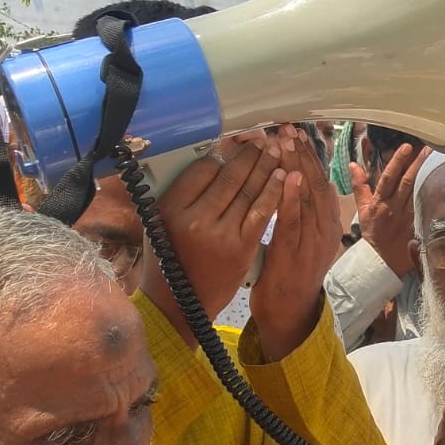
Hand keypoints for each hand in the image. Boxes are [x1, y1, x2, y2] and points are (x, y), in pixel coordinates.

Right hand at [141, 130, 287, 343]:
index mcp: (171, 209)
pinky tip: (283, 177)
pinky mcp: (242, 248)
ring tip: (276, 151)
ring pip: (249, 191)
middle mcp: (194, 219)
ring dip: (267, 167)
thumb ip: (181, 195)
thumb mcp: (161, 224)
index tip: (236, 143)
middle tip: (263, 139)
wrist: (182, 305)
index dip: (223, 154)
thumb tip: (210, 160)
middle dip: (250, 154)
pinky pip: (262, 213)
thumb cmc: (170, 261)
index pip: (202, 168)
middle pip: (229, 176)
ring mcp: (220, 234)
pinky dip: (274, 192)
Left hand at [251, 130, 342, 359]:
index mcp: (327, 224)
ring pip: (307, 198)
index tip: (296, 133)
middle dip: (302, 154)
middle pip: (316, 183)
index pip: (320, 181)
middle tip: (288, 128)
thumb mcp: (304, 238)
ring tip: (287, 141)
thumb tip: (308, 183)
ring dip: (296, 167)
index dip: (308, 156)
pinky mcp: (295, 255)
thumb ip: (307, 212)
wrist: (291, 314)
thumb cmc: (291, 274)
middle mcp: (324, 230)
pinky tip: (286, 177)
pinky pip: (294, 222)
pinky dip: (291, 198)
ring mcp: (311, 243)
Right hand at [351, 144, 425, 276]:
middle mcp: (394, 208)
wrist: (383, 259)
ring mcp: (407, 216)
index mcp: (379, 203)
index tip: (406, 147)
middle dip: (417, 164)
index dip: (397, 162)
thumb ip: (359, 186)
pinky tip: (440, 180)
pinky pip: (424, 204)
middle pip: (407, 182)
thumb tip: (353, 165)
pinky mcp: (417, 222)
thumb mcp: (362, 210)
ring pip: (417, 191)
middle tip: (429, 148)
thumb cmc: (372, 233)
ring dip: (427, 174)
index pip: (388, 179)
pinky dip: (431, 191)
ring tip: (436, 159)